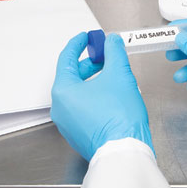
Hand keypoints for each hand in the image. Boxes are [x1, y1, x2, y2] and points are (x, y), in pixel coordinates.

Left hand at [51, 32, 152, 160]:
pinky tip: (112, 94)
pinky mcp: (80, 133)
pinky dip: (95, 96)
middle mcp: (61, 108)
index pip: (66, 59)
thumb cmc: (118, 117)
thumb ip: (114, 52)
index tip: (88, 37)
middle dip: (91, 63)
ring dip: (95, 80)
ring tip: (113, 74)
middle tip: (106, 54)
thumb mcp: (119, 75)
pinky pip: (84, 107)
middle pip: (73, 76)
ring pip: (80, 93)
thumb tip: (112, 42)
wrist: (124, 150)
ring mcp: (69, 123)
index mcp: (63, 91)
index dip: (79, 44)